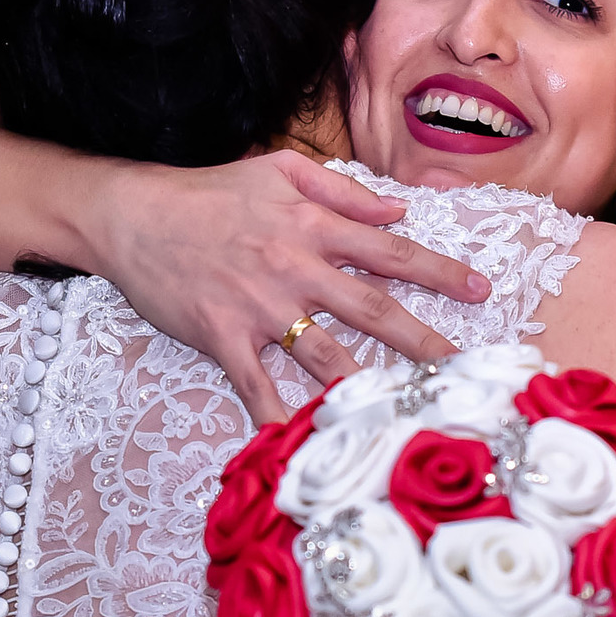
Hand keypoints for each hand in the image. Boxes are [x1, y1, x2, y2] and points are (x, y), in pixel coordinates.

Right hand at [93, 149, 490, 423]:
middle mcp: (295, 269)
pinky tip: (301, 446)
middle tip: (463, 369)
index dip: (440, 271)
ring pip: (324, 353)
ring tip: (404, 412)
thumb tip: (397, 211)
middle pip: (372, 309)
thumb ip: (341, 192)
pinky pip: (256, 386)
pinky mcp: (223, 337)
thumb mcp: (278, 171)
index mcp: (313, 228)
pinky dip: (277, 417)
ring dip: (367, 385)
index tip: (481, 292)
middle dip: (423, 340)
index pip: (391, 252)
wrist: (133, 214)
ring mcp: (260, 308)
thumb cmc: (207, 192)